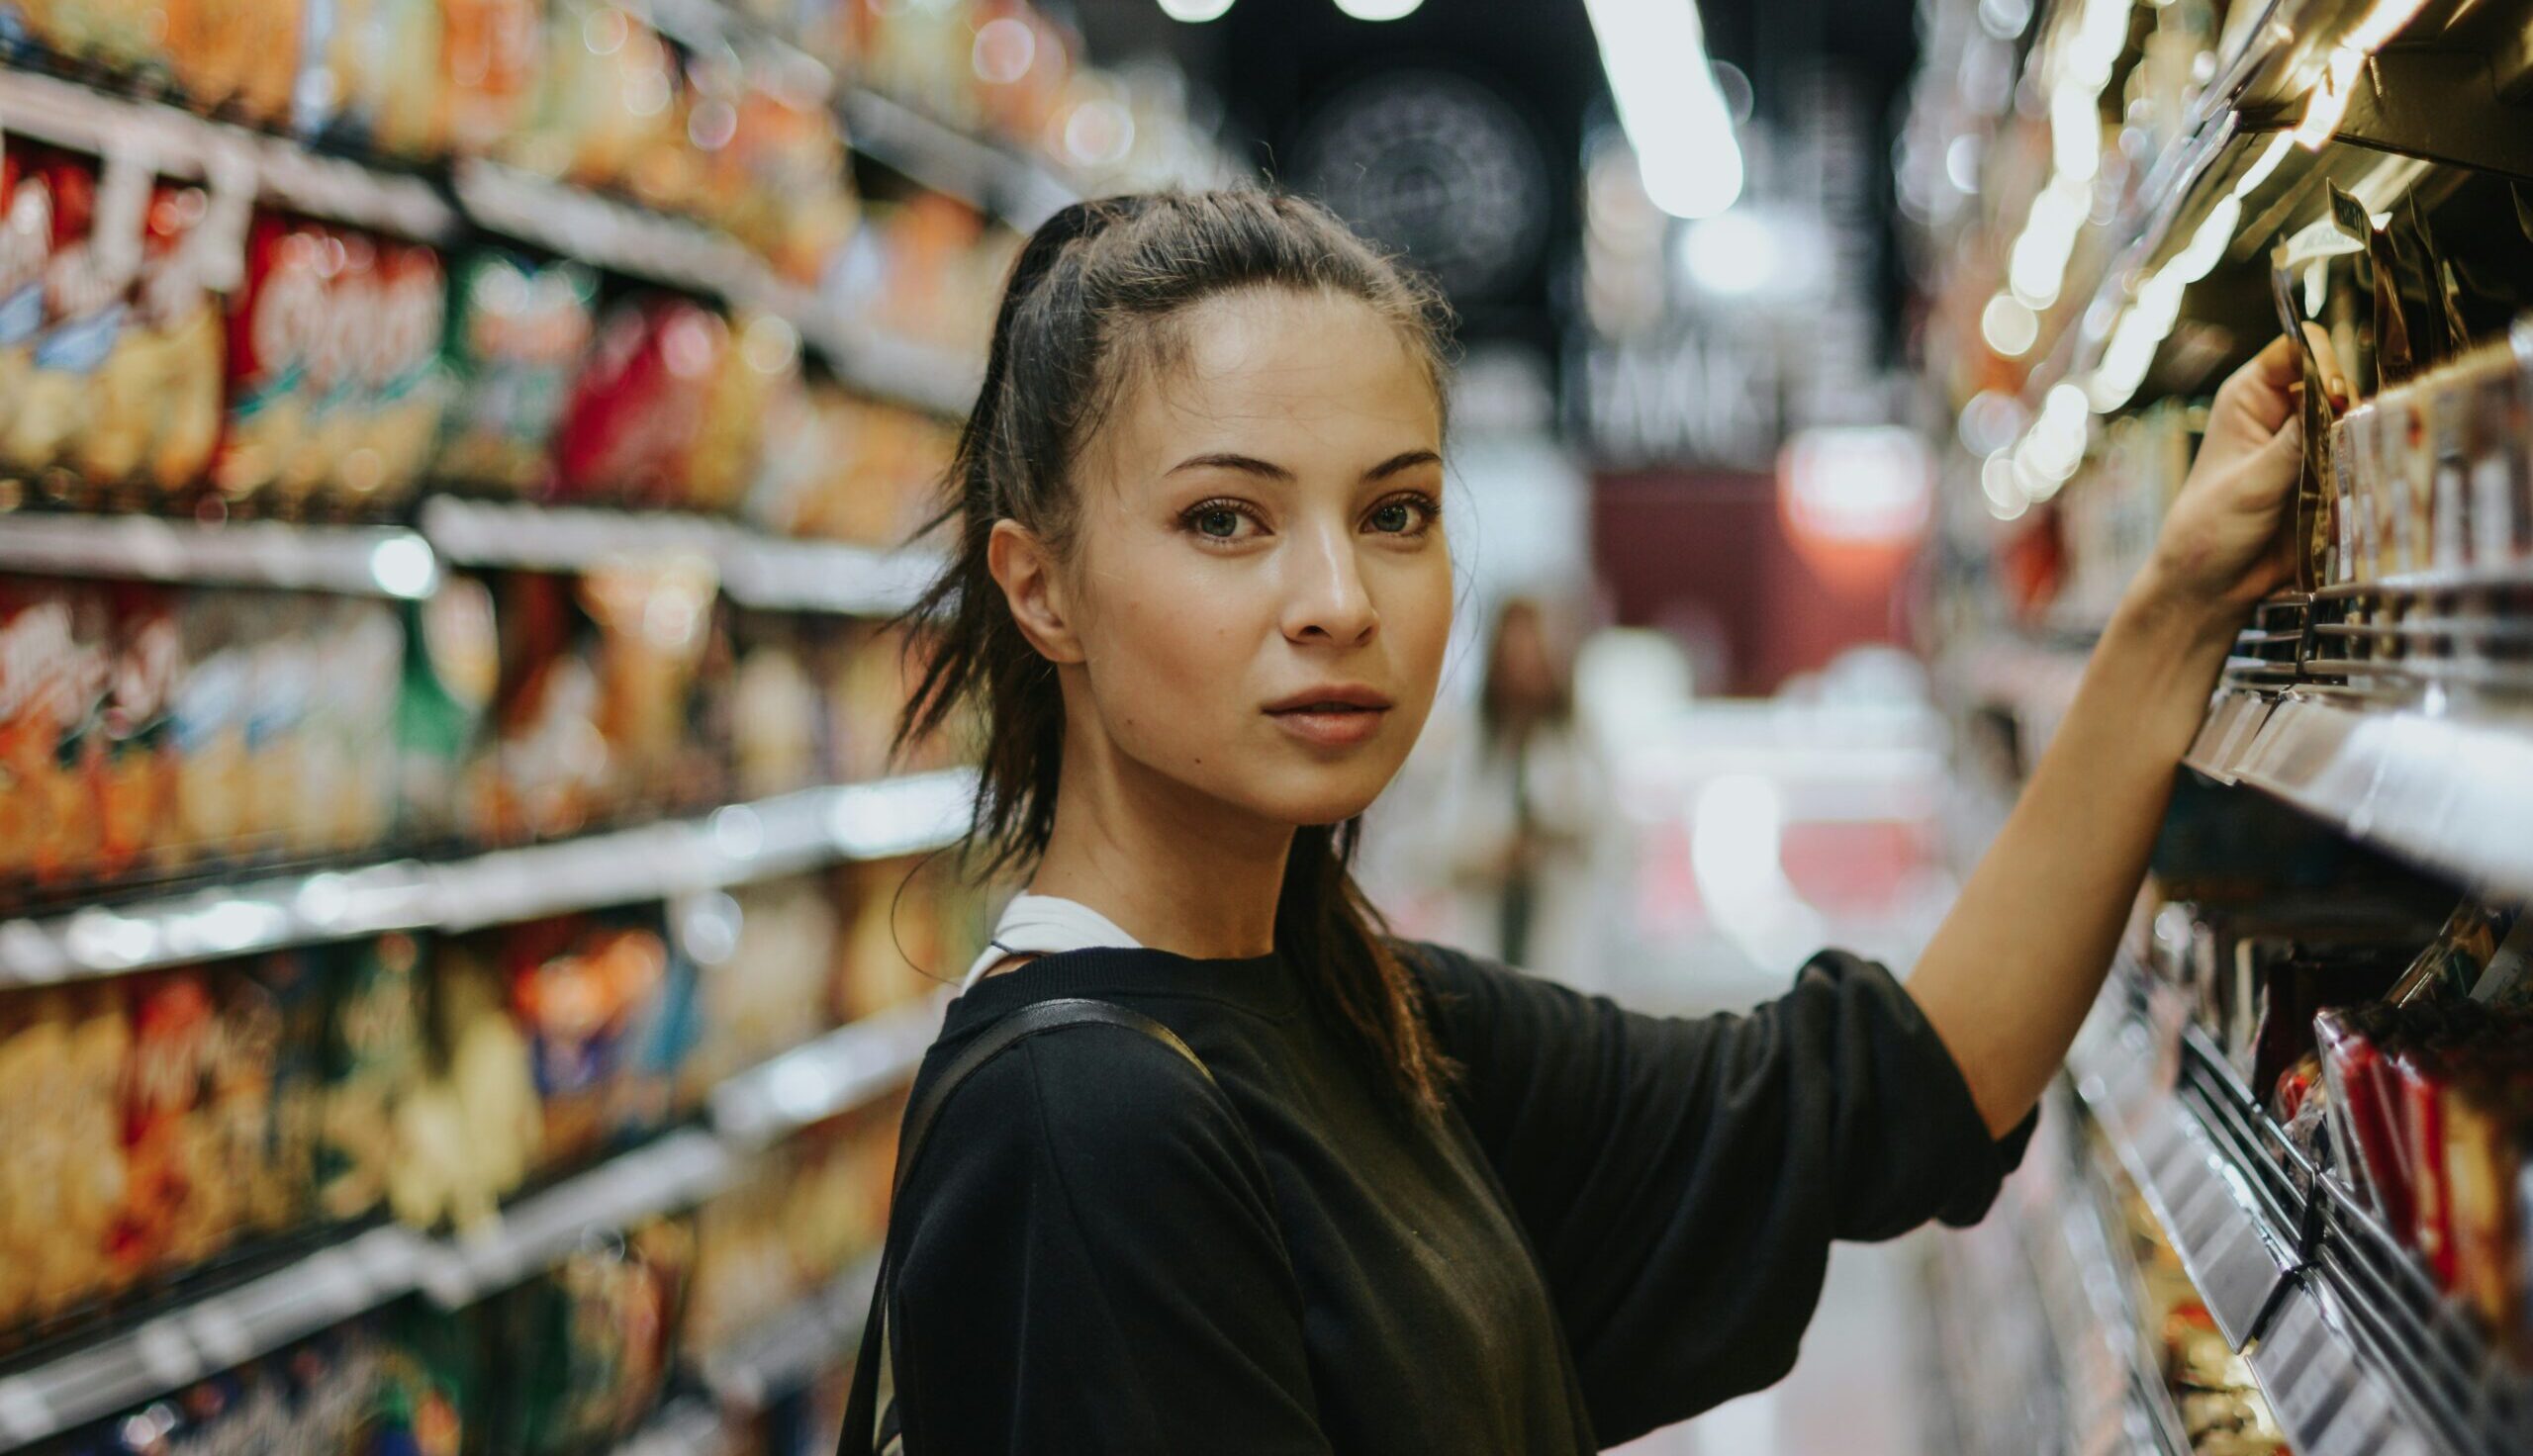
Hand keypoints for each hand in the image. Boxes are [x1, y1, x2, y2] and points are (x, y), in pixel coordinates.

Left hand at [2132, 326, 2349, 626]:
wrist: (2213, 586)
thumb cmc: (2210, 529)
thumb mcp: (2251, 483)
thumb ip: (2294, 442)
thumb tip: (2337, 402)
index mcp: (2250, 397)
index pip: (2297, 349)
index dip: (2322, 362)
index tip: (2334, 395)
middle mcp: (2282, 412)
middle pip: (2337, 380)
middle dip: (2350, 403)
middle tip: (2348, 436)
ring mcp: (2308, 443)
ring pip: (2356, 418)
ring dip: (2364, 436)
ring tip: (2356, 463)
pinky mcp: (2328, 475)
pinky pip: (2363, 455)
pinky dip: (2369, 464)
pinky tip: (2368, 480)